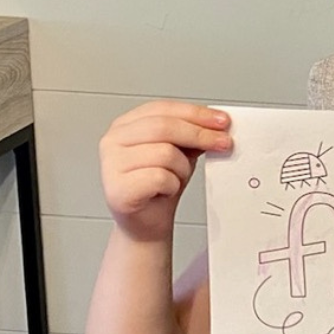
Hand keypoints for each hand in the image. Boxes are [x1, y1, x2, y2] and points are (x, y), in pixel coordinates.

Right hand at [99, 101, 232, 242]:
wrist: (146, 225)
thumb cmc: (158, 188)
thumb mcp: (179, 153)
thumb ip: (190, 135)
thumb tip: (215, 125)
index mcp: (124, 125)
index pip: (162, 108)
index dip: (195, 113)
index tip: (221, 121)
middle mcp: (113, 140)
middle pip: (164, 127)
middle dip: (199, 134)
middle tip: (223, 143)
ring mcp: (111, 164)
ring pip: (164, 153)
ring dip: (182, 169)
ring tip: (177, 179)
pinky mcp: (117, 188)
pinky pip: (159, 177)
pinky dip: (172, 185)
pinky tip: (166, 191)